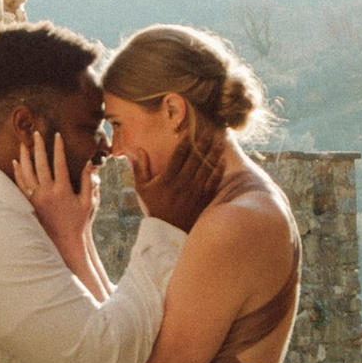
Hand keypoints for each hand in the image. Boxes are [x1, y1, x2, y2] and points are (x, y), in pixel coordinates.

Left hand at [13, 125, 96, 264]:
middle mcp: (47, 193)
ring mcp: (36, 199)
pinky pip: (21, 185)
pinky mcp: (30, 204)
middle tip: (36, 133)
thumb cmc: (80, 221)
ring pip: (27, 173)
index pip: (59, 163)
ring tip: (23, 143)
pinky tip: (15, 162)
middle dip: (38, 147)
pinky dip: (17, 172)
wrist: (65, 241)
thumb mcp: (89, 201)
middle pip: (40, 164)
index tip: (57, 135)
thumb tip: (89, 164)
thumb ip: (89, 182)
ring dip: (24, 157)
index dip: (58, 148)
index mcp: (63, 190)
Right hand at [138, 119, 225, 234]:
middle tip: (210, 131)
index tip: (190, 130)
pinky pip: (213, 182)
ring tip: (219, 141)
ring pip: (206, 168)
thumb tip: (138, 150)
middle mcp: (182, 183)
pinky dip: (218, 171)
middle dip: (203, 143)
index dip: (184, 142)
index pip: (177, 156)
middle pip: (195, 159)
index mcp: (167, 179)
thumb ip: (140, 169)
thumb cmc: (154, 208)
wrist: (167, 232)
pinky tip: (222, 160)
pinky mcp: (204, 200)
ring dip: (213, 153)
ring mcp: (195, 192)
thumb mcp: (142, 189)